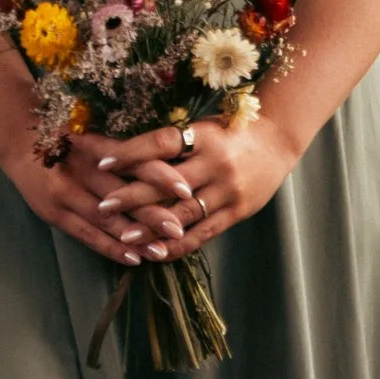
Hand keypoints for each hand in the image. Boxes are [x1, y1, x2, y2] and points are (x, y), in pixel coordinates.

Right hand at [64, 130, 195, 260]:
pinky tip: (132, 259)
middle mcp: (80, 169)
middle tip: (179, 230)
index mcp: (93, 145)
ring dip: (135, 238)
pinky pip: (86, 234)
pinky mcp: (54, 213)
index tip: (185, 189)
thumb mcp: (91, 135)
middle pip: (122, 194)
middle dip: (152, 214)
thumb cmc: (63, 137)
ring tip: (161, 252)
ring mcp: (65, 193)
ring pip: (106, 219)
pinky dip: (110, 247)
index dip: (158, 175)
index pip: (131, 161)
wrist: (18, 141)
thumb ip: (122, 153)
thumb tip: (168, 167)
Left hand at [92, 115, 301, 256]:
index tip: (102, 162)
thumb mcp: (201, 126)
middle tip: (103, 206)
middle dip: (132, 195)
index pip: (161, 143)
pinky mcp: (237, 212)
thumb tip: (124, 153)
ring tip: (124, 236)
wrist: (277, 142)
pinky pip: (204, 233)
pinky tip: (156, 251)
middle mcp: (215, 163)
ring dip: (152, 226)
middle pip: (168, 182)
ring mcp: (228, 190)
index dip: (131, 152)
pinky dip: (179, 244)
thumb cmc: (229, 131)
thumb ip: (172, 142)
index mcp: (203, 136)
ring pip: (184, 213)